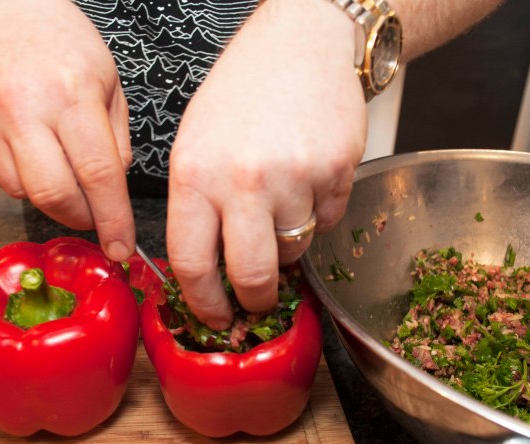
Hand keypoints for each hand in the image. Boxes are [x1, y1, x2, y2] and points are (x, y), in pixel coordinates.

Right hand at [0, 0, 134, 260]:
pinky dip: (20, 177)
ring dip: (47, 195)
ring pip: (21, 191)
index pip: (97, 175)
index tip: (120, 246)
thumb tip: (113, 194)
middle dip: (78, 217)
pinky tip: (29, 148)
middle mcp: (24, 106)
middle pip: (52, 195)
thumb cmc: (62, 45)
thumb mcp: (109, 84)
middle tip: (92, 214)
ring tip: (57, 162)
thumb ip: (116, 143)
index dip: (112, 220)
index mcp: (71, 93)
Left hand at [167, 0, 365, 328]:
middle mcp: (243, 179)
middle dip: (255, 299)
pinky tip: (308, 176)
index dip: (204, 303)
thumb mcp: (195, 142)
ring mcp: (295, 177)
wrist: (302, 42)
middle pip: (251, 276)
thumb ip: (197, 205)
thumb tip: (207, 270)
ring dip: (287, 243)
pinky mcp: (337, 173)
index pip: (191, 263)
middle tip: (257, 300)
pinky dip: (319, 211)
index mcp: (195, 173)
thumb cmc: (244, 91)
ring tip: (282, 201)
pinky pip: (328, 221)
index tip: (215, 316)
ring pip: (294, 249)